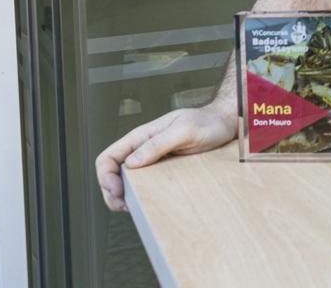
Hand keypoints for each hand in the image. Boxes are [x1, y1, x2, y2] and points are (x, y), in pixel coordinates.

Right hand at [95, 104, 235, 211]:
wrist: (224, 124)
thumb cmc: (207, 122)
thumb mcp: (184, 130)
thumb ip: (159, 143)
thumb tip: (133, 162)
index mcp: (140, 137)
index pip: (108, 157)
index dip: (105, 177)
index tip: (118, 191)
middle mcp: (142, 149)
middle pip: (112, 174)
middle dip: (112, 193)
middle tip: (125, 206)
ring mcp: (152, 160)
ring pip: (126, 181)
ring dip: (124, 197)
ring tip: (134, 207)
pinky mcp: (163, 169)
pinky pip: (144, 184)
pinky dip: (140, 195)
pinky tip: (148, 202)